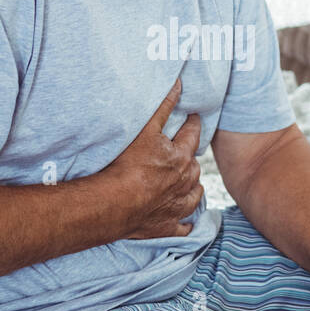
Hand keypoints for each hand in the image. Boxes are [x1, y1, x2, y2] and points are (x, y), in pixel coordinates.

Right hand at [105, 78, 202, 238]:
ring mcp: (176, 206)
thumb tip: (178, 84)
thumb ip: (163, 106)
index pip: (193, 135)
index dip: (193, 124)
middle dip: (192, 159)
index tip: (195, 118)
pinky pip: (183, 226)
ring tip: (189, 182)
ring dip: (193, 187)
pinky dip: (186, 223)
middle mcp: (184, 182)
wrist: (114, 204)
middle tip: (187, 153)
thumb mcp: (145, 129)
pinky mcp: (166, 226)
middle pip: (195, 167)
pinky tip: (186, 222)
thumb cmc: (127, 165)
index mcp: (181, 157)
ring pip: (194, 195)